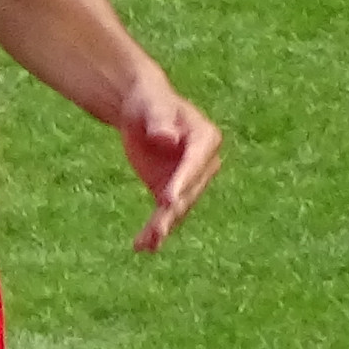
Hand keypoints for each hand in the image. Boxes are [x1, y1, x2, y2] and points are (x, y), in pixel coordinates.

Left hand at [117, 79, 223, 251]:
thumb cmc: (150, 102)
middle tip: (157, 230)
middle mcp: (203, 163)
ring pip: (177, 207)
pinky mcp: (170, 190)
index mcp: (206, 138)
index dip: (182, 182)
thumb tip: (168, 138)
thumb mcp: (152, 107)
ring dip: (162, 227)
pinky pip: (164, 212)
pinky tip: (142, 247)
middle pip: (188, 191)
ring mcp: (188, 180)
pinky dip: (154, 229)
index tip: (166, 200)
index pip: (194, 164)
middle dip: (172, 211)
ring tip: (147, 244)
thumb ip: (160, 122)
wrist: (142, 109)